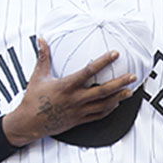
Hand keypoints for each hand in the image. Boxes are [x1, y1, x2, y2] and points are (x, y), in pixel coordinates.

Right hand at [2, 38, 137, 145]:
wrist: (29, 123)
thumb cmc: (33, 100)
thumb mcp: (38, 76)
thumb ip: (43, 57)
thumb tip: (42, 40)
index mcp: (66, 86)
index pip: (89, 72)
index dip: (103, 62)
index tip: (115, 54)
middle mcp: (75, 99)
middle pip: (103, 91)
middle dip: (120, 83)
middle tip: (132, 77)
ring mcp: (79, 111)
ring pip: (104, 105)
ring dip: (119, 97)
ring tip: (130, 91)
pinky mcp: (79, 120)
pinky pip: (98, 115)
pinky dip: (109, 109)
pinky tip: (116, 104)